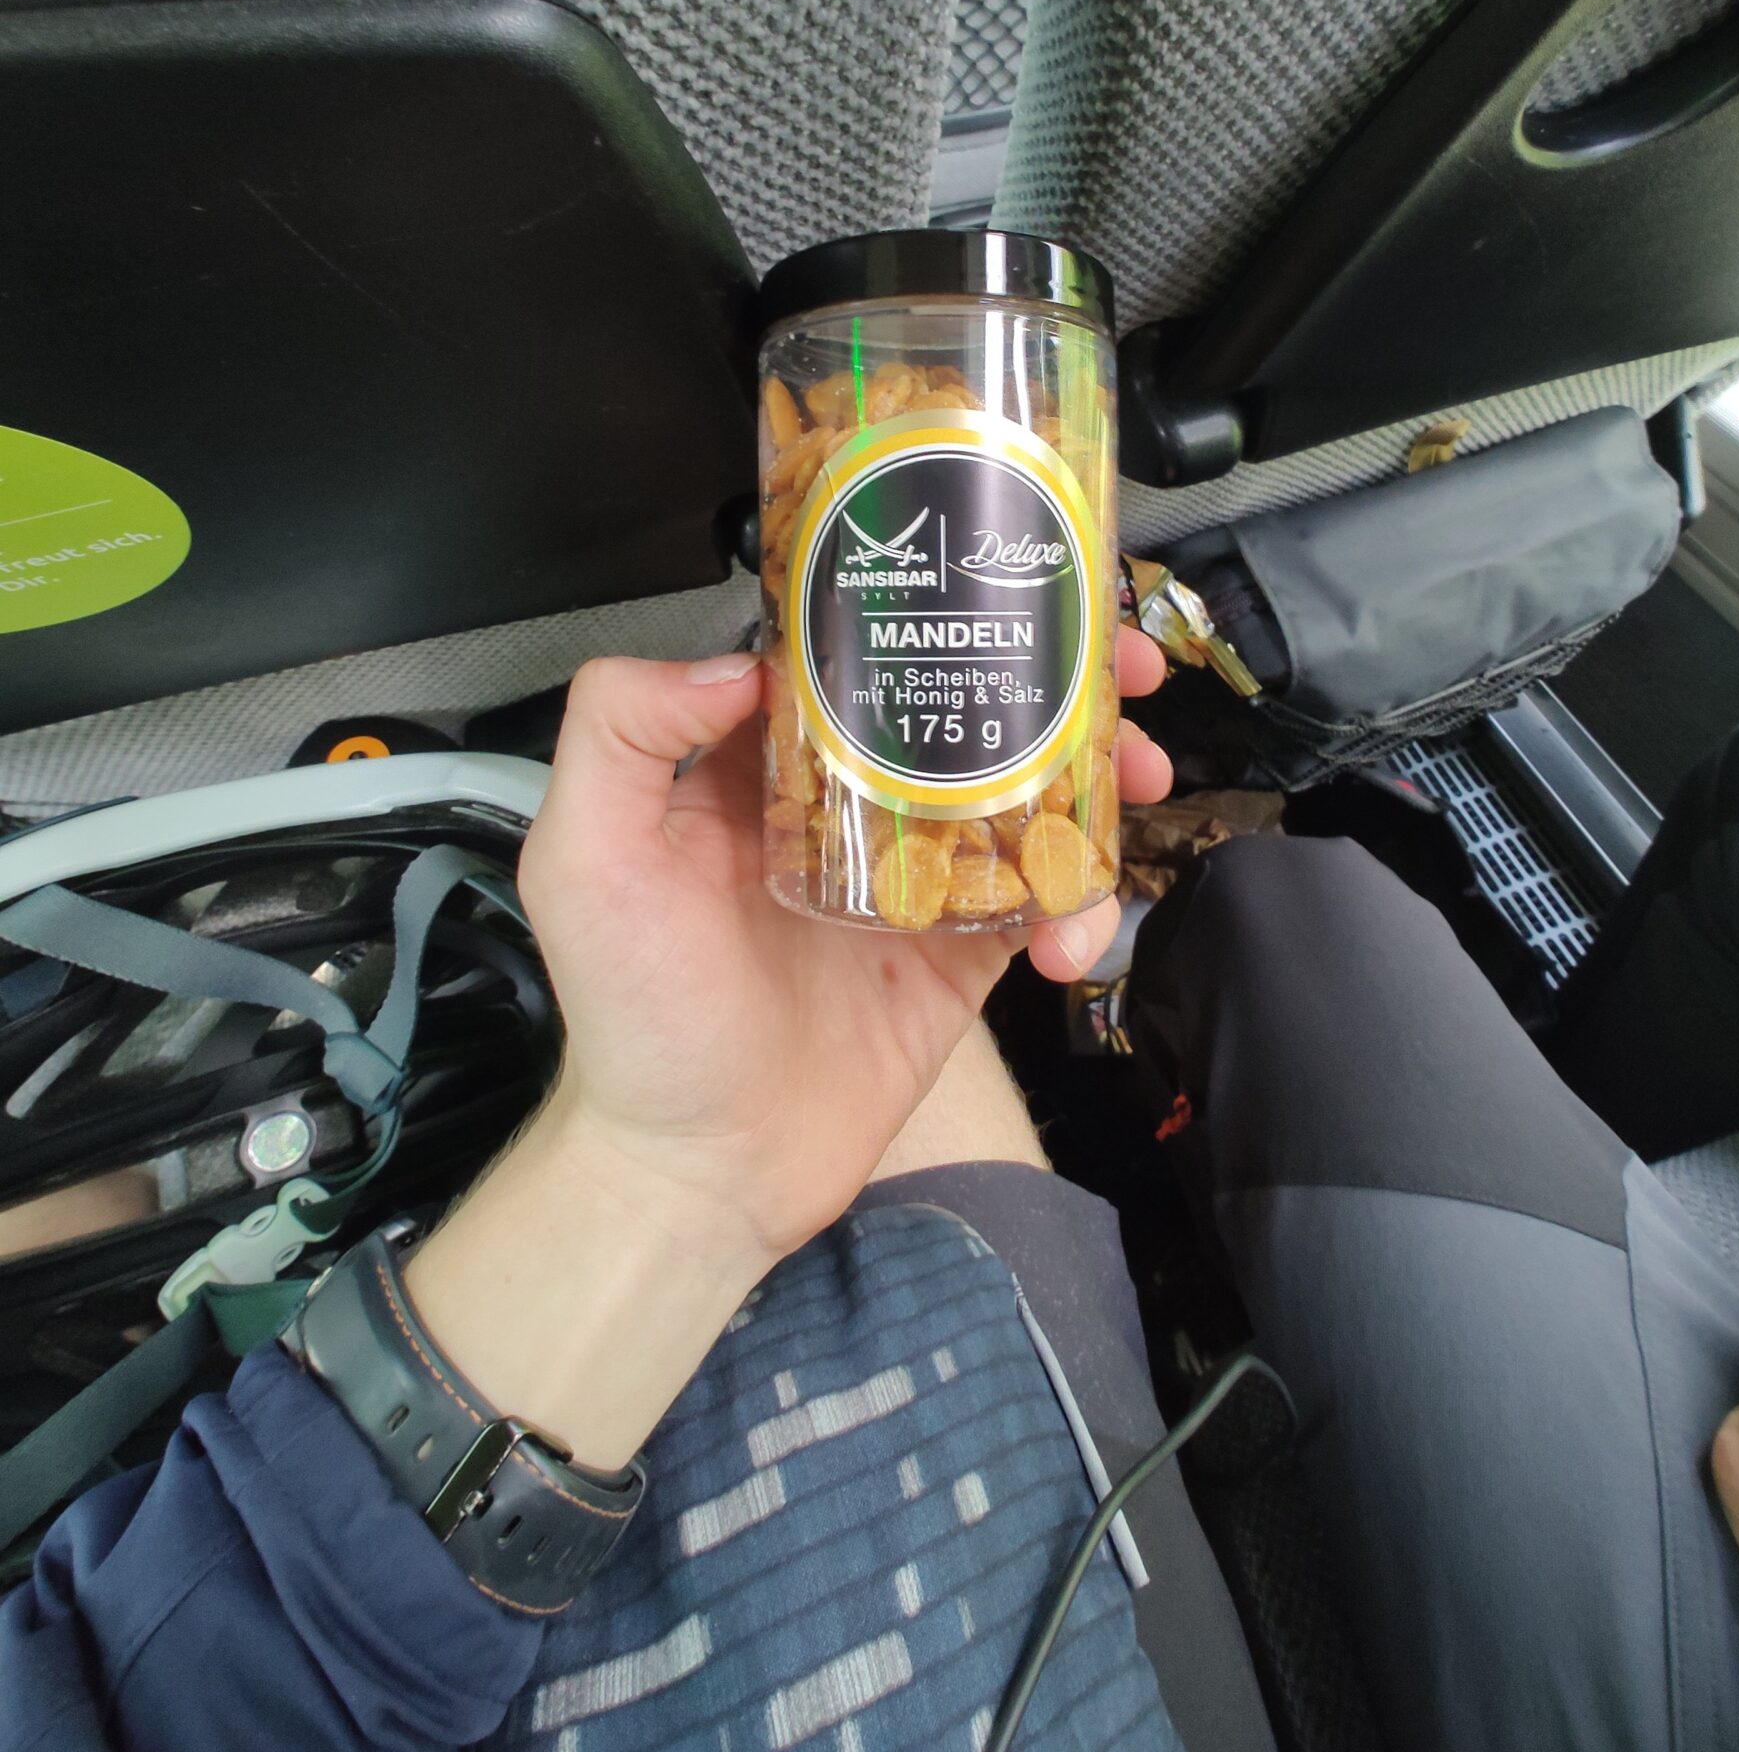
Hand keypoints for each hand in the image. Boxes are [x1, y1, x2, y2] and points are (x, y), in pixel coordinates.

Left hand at [513, 628, 1170, 1273]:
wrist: (697, 1171)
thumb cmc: (632, 1022)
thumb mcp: (585, 859)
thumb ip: (621, 734)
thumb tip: (735, 659)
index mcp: (762, 762)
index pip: (861, 649)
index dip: (940, 603)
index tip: (1009, 579)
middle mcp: (844, 804)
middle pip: (969, 704)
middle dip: (1061, 675)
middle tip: (1125, 669)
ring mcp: (913, 878)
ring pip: (1028, 792)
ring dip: (1099, 775)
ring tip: (1139, 779)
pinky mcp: (958, 954)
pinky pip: (1042, 902)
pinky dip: (1082, 905)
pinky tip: (1075, 929)